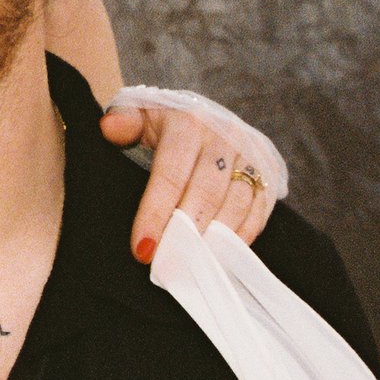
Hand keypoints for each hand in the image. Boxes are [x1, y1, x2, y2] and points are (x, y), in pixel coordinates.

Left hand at [98, 87, 284, 263]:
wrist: (206, 114)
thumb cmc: (165, 124)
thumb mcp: (140, 114)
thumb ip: (123, 122)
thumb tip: (110, 128)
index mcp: (187, 122)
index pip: (170, 174)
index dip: (155, 213)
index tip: (142, 248)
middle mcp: (223, 135)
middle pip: (205, 192)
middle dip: (185, 232)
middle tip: (167, 263)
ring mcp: (250, 153)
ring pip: (235, 203)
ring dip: (214, 238)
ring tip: (192, 265)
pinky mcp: (269, 169)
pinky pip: (259, 208)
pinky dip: (242, 234)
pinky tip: (221, 254)